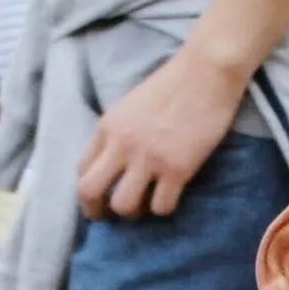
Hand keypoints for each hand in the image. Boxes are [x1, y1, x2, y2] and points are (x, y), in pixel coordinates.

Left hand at [77, 43, 247, 221]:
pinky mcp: (177, 168)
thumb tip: (117, 162)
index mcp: (108, 127)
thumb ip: (119, 132)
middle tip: (111, 218)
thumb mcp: (132, 105)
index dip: (88, 191)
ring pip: (123, 205)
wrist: (206, 71)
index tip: (100, 200)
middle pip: (89, 191)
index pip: (82, 169)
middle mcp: (122, 144)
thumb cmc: (174, 84)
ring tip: (146, 206)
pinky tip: (171, 197)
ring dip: (133, 213)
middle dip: (97, 212)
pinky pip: (161, 207)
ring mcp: (148, 157)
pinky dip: (164, 209)